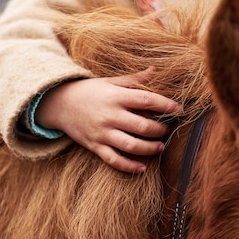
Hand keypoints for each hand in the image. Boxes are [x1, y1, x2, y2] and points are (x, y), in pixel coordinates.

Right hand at [35, 67, 181, 172]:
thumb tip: (156, 70)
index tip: (179, 110)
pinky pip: (114, 160)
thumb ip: (135, 79)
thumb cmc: (91, 91)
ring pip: (131, 145)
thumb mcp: (111, 81)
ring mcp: (102, 133)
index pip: (146, 100)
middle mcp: (110, 115)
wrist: (59, 103)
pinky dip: (129, 166)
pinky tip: (142, 168)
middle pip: (142, 126)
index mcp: (116, 96)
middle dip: (160, 130)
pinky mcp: (95, 146)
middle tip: (168, 130)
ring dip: (149, 148)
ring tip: (160, 147)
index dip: (165, 105)